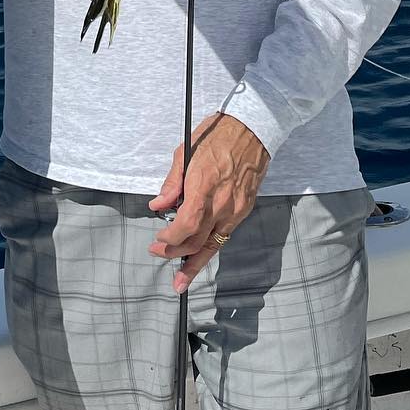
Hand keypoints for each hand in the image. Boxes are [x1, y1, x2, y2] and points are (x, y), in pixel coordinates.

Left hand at [147, 112, 269, 292]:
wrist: (252, 129)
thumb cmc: (216, 136)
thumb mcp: (185, 151)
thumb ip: (171, 183)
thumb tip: (157, 205)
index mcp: (203, 186)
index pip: (185, 225)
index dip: (170, 239)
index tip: (157, 241)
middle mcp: (222, 203)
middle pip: (198, 240)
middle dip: (176, 253)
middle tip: (159, 254)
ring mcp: (236, 208)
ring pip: (214, 244)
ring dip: (195, 263)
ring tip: (181, 280)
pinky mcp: (245, 209)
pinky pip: (225, 235)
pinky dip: (211, 247)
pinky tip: (201, 255)